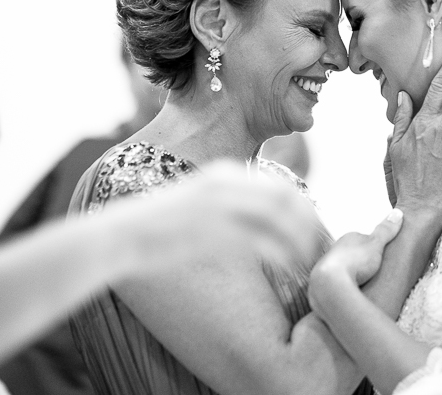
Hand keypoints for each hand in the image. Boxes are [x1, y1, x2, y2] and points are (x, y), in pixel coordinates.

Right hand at [112, 161, 321, 277]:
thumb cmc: (158, 225)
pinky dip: (283, 254)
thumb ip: (229, 202)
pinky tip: (291, 269)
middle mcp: (226, 183)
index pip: (282, 186)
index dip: (304, 210)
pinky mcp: (212, 230)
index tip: (313, 232)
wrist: (120, 235)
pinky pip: (263, 241)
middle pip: (288, 199)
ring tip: (310, 262)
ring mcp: (219, 205)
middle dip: (310, 224)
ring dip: (302, 241)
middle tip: (320, 250)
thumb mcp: (198, 199)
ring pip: (281, 219)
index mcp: (225, 172)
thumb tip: (260, 218)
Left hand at [309, 209, 403, 314]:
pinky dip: (343, 286)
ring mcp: (327, 266)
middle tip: (372, 271)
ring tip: (363, 284)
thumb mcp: (376, 244)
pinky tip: (351, 292)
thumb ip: (386, 230)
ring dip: (350, 274)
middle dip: (360, 261)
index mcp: (348, 238)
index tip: (379, 255)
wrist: (331, 285)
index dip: (372, 247)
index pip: (361, 239)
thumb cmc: (354, 262)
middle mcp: (335, 250)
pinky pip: (336, 283)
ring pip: (342, 268)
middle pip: (351, 253)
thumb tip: (398, 213)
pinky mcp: (324, 283)